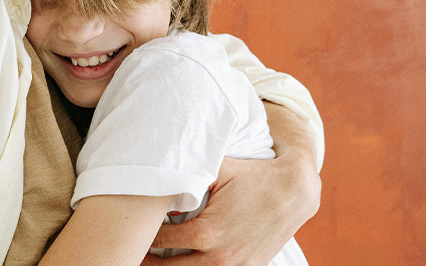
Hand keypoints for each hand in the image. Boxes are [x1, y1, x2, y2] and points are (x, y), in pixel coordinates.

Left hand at [142, 104, 320, 264]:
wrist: (294, 190)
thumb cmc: (252, 176)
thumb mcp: (217, 168)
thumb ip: (187, 171)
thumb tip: (156, 169)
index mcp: (208, 233)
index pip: (161, 241)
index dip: (143, 236)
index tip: (131, 230)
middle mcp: (220, 256)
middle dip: (149, 262)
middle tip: (132, 252)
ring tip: (153, 260)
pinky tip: (184, 260)